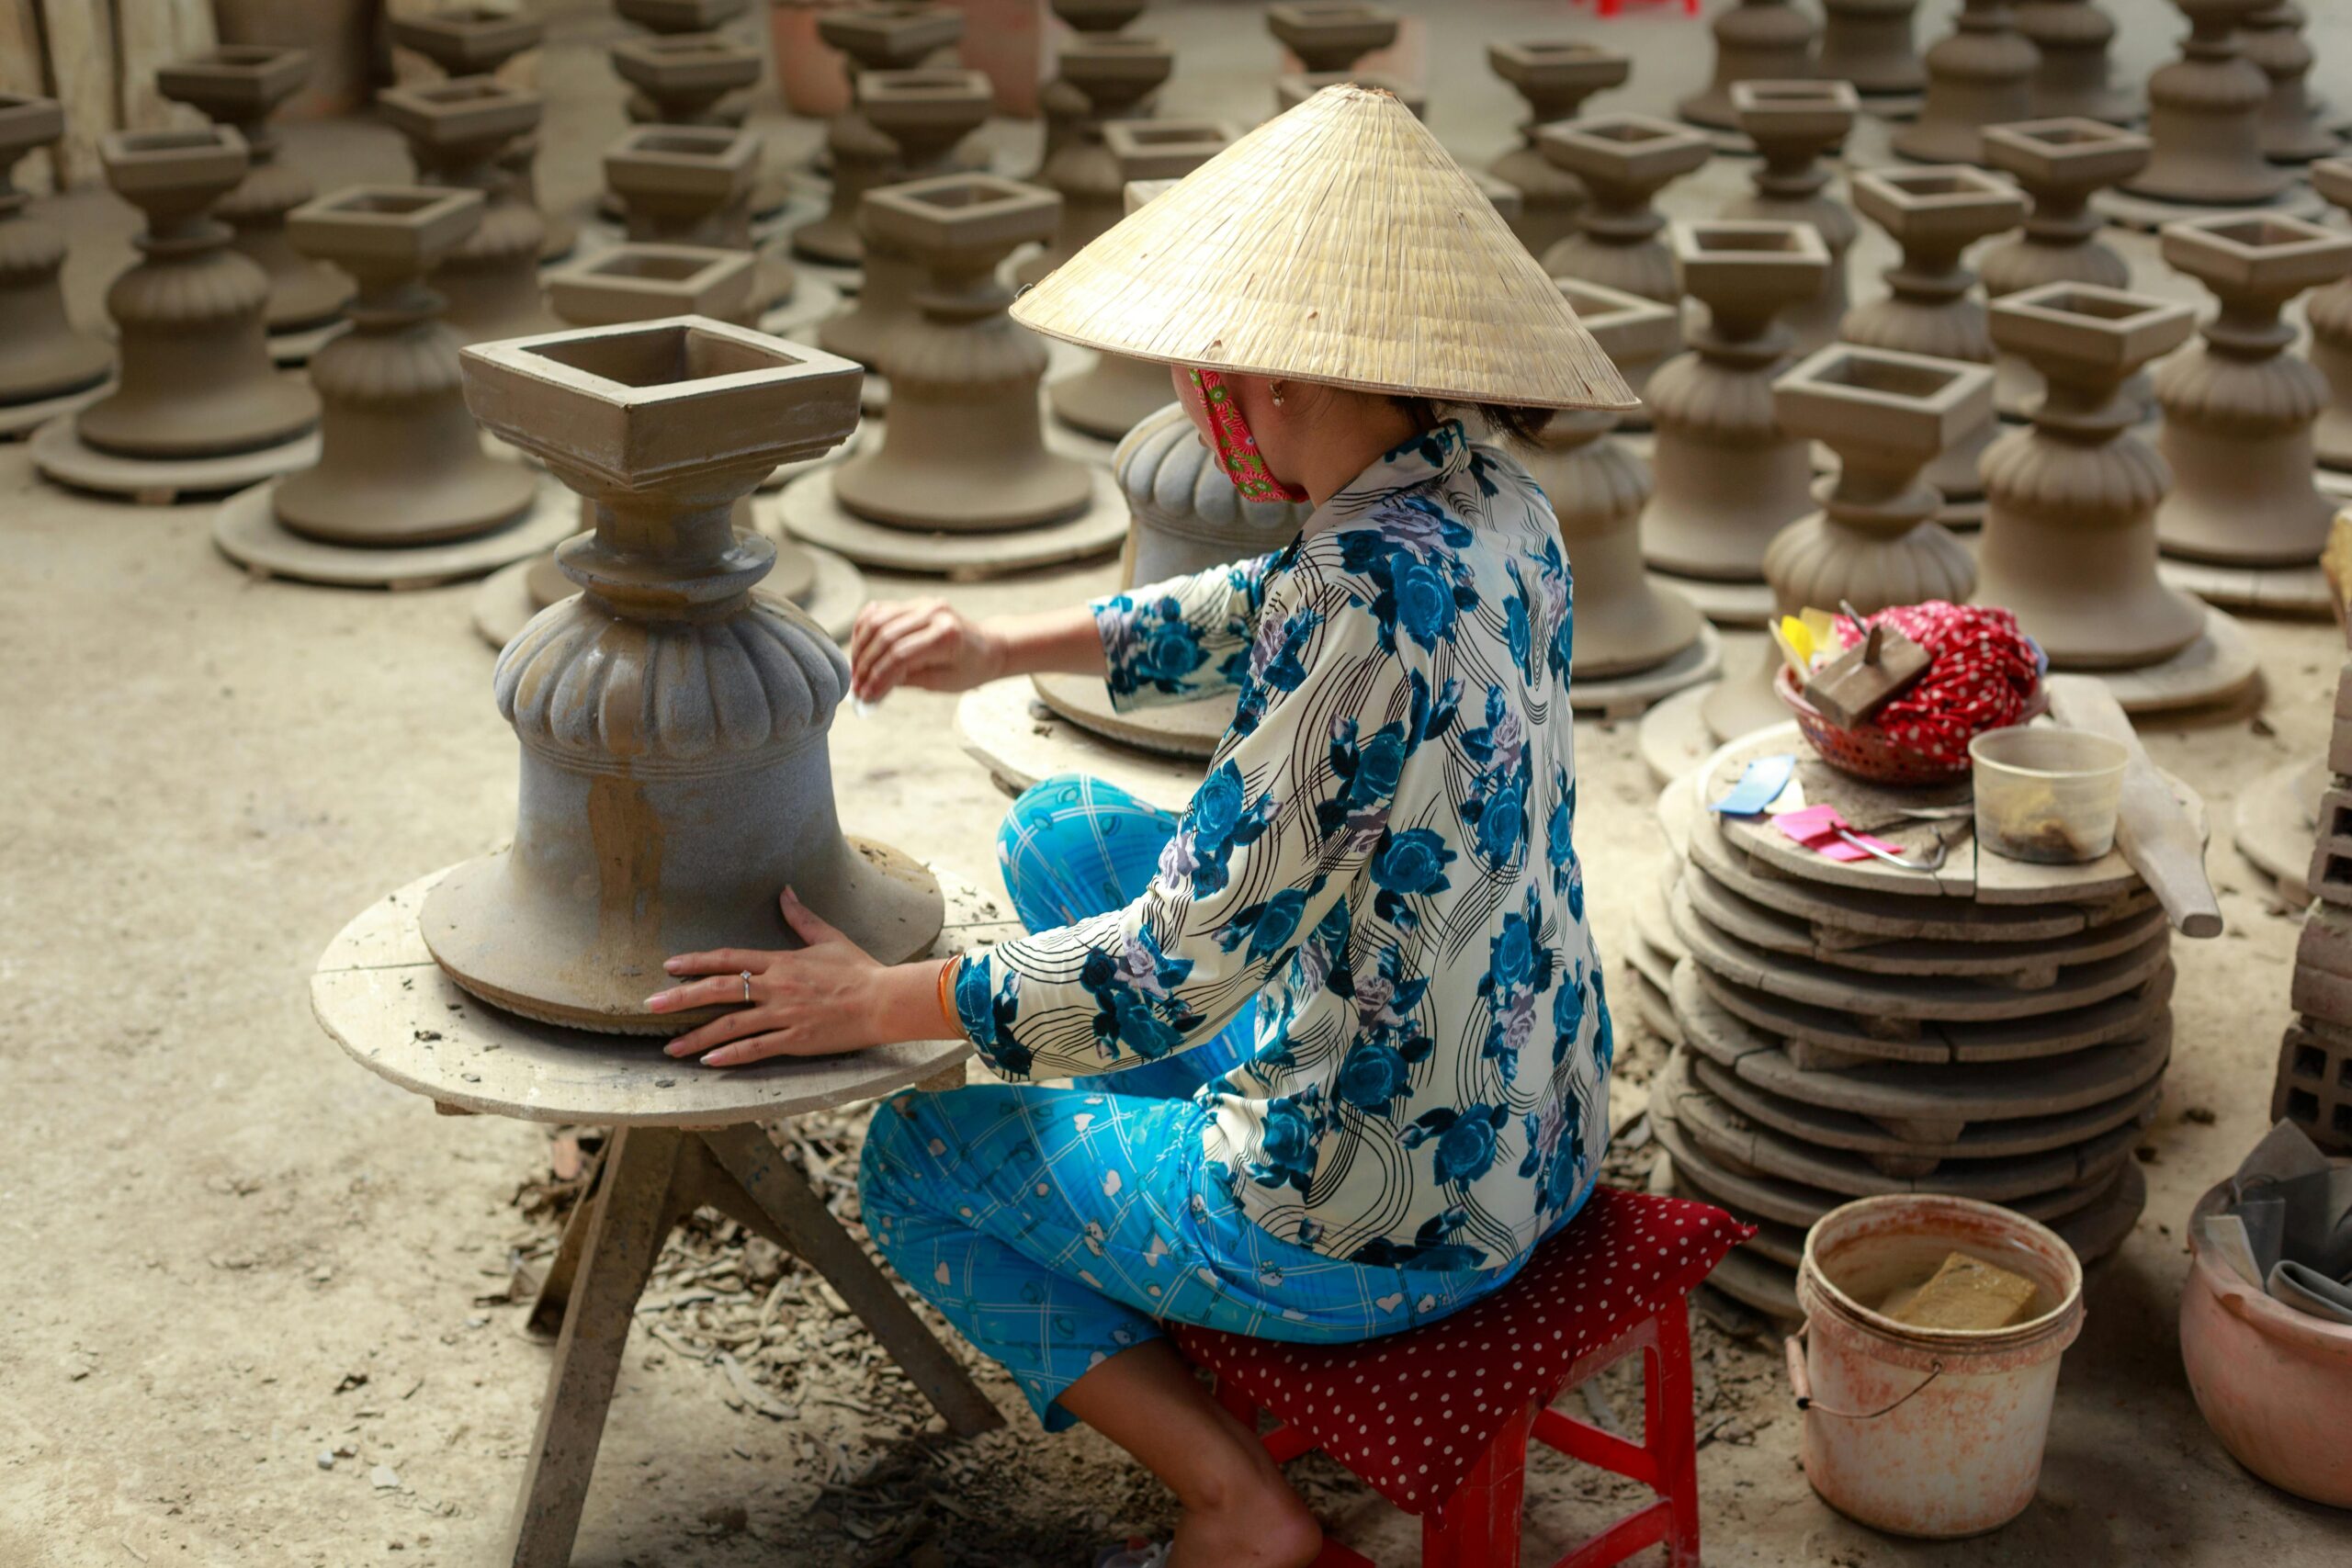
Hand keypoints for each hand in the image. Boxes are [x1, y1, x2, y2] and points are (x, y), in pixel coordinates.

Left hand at [648, 889, 887, 1065]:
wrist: (885, 1001)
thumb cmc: (859, 969)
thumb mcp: (829, 937)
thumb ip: (801, 917)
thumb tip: (784, 890)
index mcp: (781, 962)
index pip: (729, 958)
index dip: (696, 962)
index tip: (669, 966)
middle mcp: (776, 988)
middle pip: (719, 990)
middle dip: (680, 998)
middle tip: (650, 1007)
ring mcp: (784, 1016)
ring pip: (731, 1026)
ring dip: (697, 1036)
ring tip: (670, 1047)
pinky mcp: (796, 1040)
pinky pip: (757, 1049)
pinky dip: (731, 1056)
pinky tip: (709, 1062)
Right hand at [847, 597, 1003, 703]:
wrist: (987, 647)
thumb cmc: (969, 668)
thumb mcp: (942, 682)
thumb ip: (906, 680)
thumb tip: (871, 687)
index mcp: (946, 635)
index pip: (899, 656)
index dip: (878, 677)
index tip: (865, 695)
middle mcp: (933, 613)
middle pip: (885, 637)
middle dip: (866, 665)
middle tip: (856, 687)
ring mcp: (923, 604)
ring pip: (877, 621)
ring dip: (860, 647)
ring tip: (856, 670)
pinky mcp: (914, 603)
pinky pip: (881, 611)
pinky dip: (865, 629)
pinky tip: (859, 648)